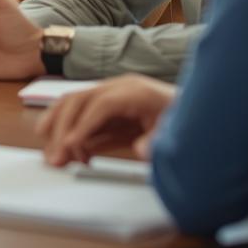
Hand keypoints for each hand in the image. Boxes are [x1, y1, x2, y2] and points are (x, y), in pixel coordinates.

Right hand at [37, 73, 175, 166]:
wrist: (195, 110)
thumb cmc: (183, 118)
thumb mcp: (176, 131)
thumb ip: (158, 141)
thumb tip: (141, 150)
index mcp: (136, 91)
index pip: (102, 104)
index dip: (84, 124)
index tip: (72, 146)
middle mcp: (117, 88)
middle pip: (79, 100)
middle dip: (62, 129)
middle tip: (56, 159)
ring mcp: (108, 94)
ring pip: (71, 104)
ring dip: (56, 127)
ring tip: (51, 155)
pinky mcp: (104, 107)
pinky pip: (78, 115)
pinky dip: (66, 131)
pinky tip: (67, 152)